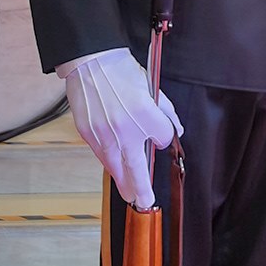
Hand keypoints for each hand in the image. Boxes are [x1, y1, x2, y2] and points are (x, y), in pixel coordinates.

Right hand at [59, 48, 183, 208]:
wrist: (90, 63)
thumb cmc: (121, 72)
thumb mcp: (152, 86)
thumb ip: (166, 111)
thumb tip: (176, 129)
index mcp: (145, 115)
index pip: (163, 139)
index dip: (164, 137)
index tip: (161, 134)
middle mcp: (125, 130)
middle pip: (137, 169)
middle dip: (141, 189)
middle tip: (145, 202)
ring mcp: (105, 134)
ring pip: (116, 168)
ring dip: (124, 183)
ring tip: (130, 194)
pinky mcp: (89, 134)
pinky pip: (102, 156)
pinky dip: (109, 165)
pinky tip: (114, 171)